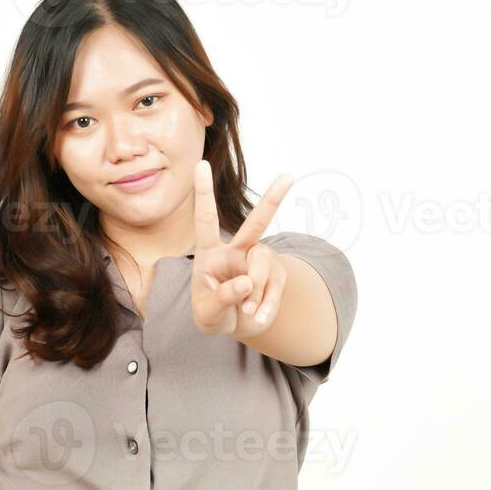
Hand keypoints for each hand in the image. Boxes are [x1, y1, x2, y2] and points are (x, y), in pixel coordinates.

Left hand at [190, 160, 294, 338]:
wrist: (235, 325)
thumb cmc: (213, 312)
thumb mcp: (208, 312)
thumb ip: (222, 297)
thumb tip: (246, 283)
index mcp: (210, 253)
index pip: (206, 220)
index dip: (204, 193)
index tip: (201, 164)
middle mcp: (237, 250)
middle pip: (256, 223)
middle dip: (272, 199)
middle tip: (288, 175)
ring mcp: (259, 260)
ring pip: (262, 266)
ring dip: (255, 292)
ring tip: (247, 312)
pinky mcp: (276, 275)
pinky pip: (275, 287)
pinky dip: (266, 306)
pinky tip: (258, 317)